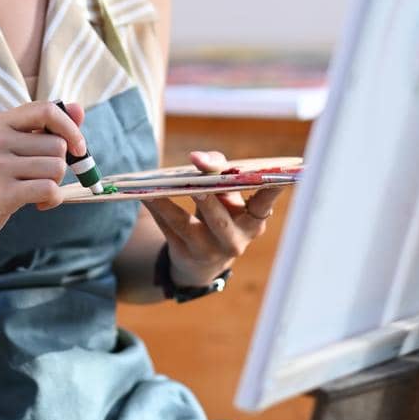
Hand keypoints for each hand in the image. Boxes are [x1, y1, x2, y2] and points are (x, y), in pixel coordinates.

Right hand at [0, 100, 86, 251]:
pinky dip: (52, 199)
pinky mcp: (2, 193)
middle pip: (58, 144)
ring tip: (36, 190)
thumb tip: (79, 109)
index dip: (70, 127)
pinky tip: (39, 204)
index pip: (46, 110)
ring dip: (55, 183)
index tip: (78, 147)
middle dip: (60, 164)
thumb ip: (44, 128)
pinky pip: (49, 189)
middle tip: (41, 177)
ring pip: (56, 167)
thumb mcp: (10, 146)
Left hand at [139, 149, 285, 288]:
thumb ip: (218, 168)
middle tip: (198, 184)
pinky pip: (167, 229)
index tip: (275, 175)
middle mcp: (234, 239)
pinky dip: (156, 210)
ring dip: (169, 205)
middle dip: (208, 201)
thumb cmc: (220, 211)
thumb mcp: (227, 192)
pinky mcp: (183, 253)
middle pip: (219, 219)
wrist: (203, 259)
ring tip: (155, 189)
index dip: (270, 189)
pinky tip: (144, 195)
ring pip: (186, 226)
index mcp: (252, 221)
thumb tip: (199, 160)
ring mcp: (207, 250)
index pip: (264, 203)